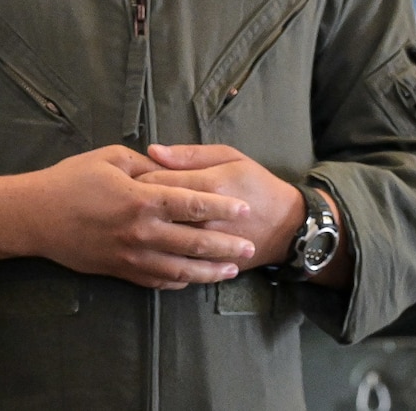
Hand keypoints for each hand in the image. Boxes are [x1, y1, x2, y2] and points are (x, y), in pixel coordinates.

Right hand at [0, 145, 253, 289]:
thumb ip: (145, 164)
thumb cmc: (70, 180)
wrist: (33, 217)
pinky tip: (192, 280)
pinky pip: (154, 281)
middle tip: (250, 247)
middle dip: (226, 246)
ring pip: (178, 269)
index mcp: (142, 199)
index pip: (192, 205)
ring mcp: (129, 255)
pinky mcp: (118, 270)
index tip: (244, 210)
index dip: (221, 208)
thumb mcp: (110, 158)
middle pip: (193, 243)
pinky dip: (177, 282)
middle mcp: (140, 232)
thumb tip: (169, 166)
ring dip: (208, 271)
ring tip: (231, 269)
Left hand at [139, 145, 306, 268]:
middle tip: (129, 201)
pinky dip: (158, 255)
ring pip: (160, 240)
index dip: (137, 178)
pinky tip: (152, 248)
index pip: (156, 181)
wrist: (286, 225)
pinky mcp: (207, 264)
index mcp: (208, 186)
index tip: (131, 177)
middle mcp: (203, 218)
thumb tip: (153, 151)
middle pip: (154, 212)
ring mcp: (206, 245)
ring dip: (145, 231)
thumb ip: (190, 155)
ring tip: (140, 222)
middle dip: (136, 206)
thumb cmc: (256, 184)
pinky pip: (174, 263)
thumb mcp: (230, 157)